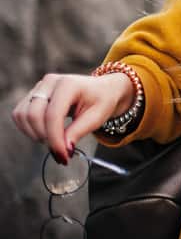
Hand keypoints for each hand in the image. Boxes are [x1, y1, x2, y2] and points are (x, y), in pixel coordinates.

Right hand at [10, 72, 134, 163]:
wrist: (102, 90)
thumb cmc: (101, 102)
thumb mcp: (97, 117)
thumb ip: (79, 132)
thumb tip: (64, 150)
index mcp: (69, 84)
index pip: (53, 115)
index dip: (55, 139)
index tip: (64, 156)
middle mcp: (50, 82)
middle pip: (33, 115)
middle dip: (45, 138)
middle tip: (60, 151)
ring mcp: (39, 87)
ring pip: (22, 115)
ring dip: (34, 134)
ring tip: (54, 140)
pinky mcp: (33, 95)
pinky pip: (20, 115)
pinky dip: (29, 129)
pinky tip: (45, 134)